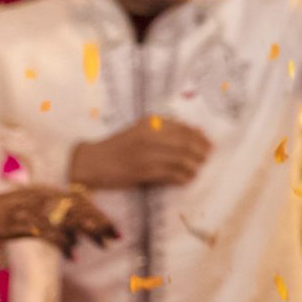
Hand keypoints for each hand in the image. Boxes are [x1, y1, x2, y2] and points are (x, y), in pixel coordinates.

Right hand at [0, 185, 115, 249]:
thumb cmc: (3, 213)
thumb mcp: (32, 206)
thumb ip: (54, 214)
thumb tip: (76, 235)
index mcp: (47, 191)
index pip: (80, 200)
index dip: (98, 213)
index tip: (113, 227)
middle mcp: (44, 198)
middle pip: (80, 209)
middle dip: (100, 223)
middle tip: (117, 236)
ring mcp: (35, 210)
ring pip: (71, 220)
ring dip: (89, 233)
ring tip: (104, 244)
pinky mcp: (25, 224)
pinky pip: (51, 234)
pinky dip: (64, 244)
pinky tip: (75, 255)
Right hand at [70, 116, 211, 188]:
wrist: (92, 162)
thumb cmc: (118, 146)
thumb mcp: (141, 130)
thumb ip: (165, 130)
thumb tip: (196, 133)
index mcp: (151, 122)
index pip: (185, 129)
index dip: (200, 138)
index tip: (209, 145)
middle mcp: (150, 135)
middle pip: (186, 144)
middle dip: (200, 153)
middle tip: (205, 159)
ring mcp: (147, 153)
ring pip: (181, 160)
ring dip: (193, 166)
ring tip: (196, 170)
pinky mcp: (143, 171)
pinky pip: (170, 174)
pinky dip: (182, 177)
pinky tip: (185, 179)